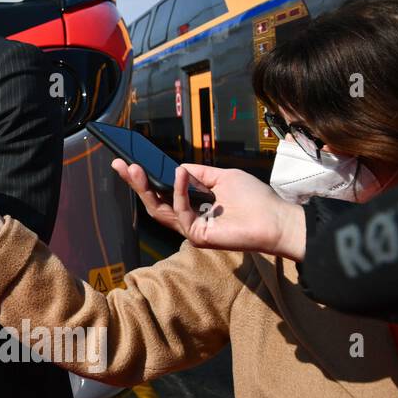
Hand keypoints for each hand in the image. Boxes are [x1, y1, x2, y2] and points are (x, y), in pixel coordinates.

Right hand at [113, 159, 306, 259]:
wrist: (277, 220)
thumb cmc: (256, 200)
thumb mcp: (223, 177)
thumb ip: (199, 173)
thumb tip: (176, 167)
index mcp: (194, 205)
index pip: (163, 193)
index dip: (147, 179)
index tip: (131, 162)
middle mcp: (189, 219)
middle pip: (154, 202)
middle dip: (136, 183)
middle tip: (119, 165)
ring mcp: (191, 229)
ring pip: (159, 209)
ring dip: (145, 188)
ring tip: (134, 168)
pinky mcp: (197, 235)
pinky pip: (181, 211)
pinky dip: (178, 191)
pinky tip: (178, 174)